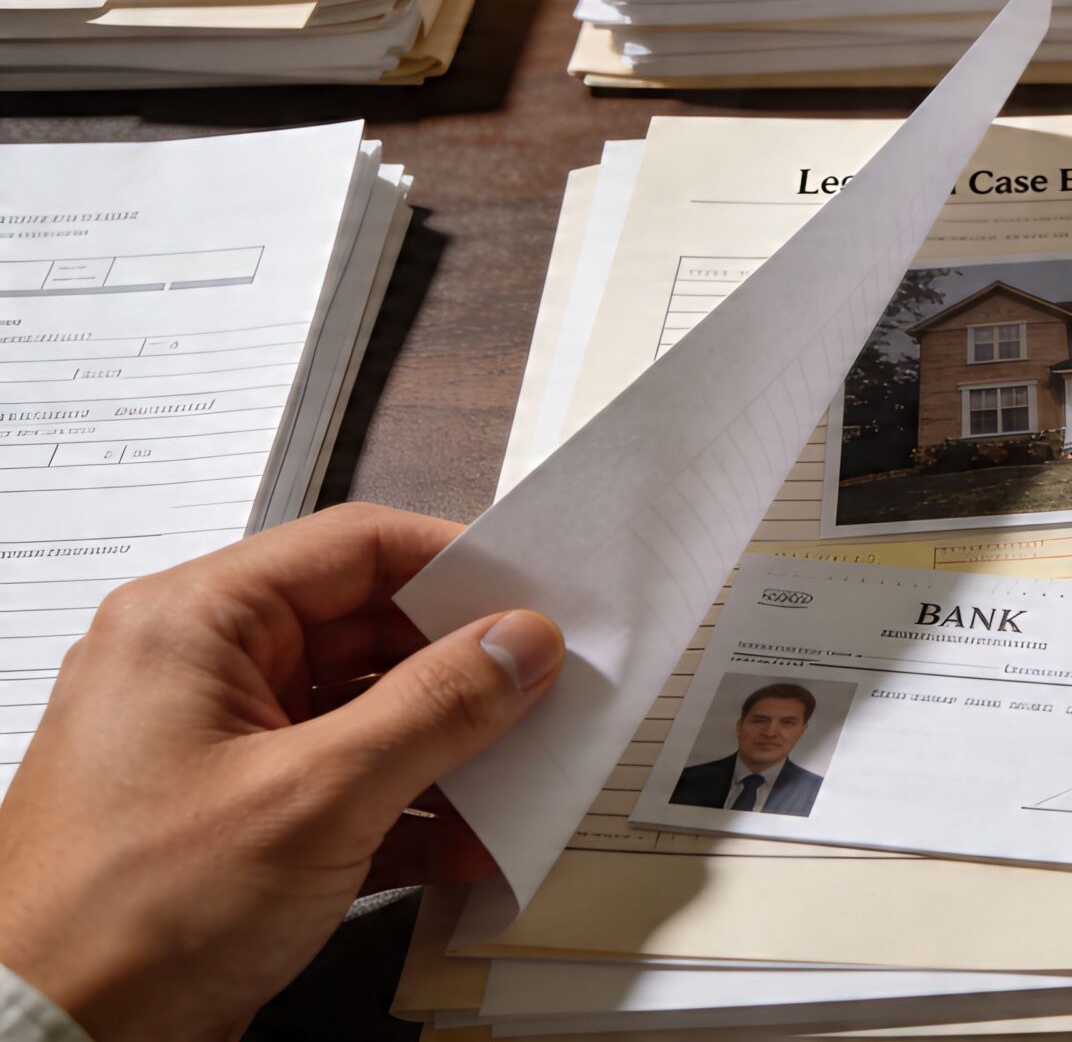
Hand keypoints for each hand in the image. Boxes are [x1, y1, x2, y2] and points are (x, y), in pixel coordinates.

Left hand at [0, 503, 562, 1041]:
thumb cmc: (128, 917)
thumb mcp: (316, 797)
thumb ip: (436, 708)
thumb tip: (519, 642)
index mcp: (192, 624)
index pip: (354, 548)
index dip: (458, 567)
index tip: (540, 599)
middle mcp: (197, 670)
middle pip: (367, 631)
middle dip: (462, 672)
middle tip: (548, 695)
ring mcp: (215, 749)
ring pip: (364, 713)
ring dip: (446, 749)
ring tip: (522, 776)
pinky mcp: (234, 820)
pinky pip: (343, 785)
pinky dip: (407, 810)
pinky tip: (468, 844)